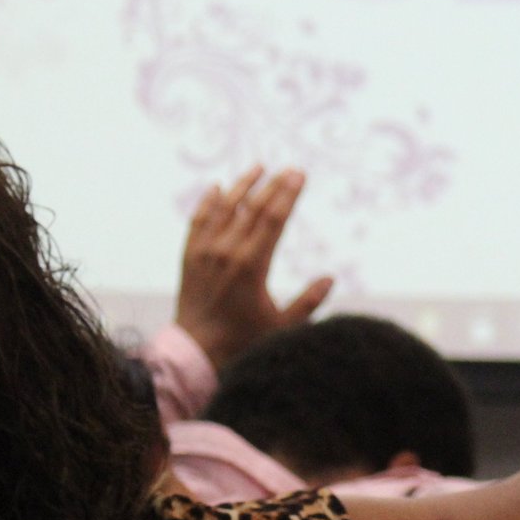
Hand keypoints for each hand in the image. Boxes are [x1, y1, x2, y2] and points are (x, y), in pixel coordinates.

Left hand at [174, 165, 331, 369]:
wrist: (196, 352)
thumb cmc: (244, 341)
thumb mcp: (283, 327)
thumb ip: (308, 302)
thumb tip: (329, 278)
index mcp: (252, 265)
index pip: (273, 218)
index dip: (288, 194)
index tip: (299, 175)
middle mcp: (227, 251)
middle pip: (252, 207)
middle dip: (273, 185)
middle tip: (289, 169)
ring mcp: (205, 251)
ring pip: (224, 208)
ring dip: (242, 185)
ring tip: (257, 167)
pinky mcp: (190, 256)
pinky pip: (198, 220)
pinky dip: (208, 202)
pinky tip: (217, 188)